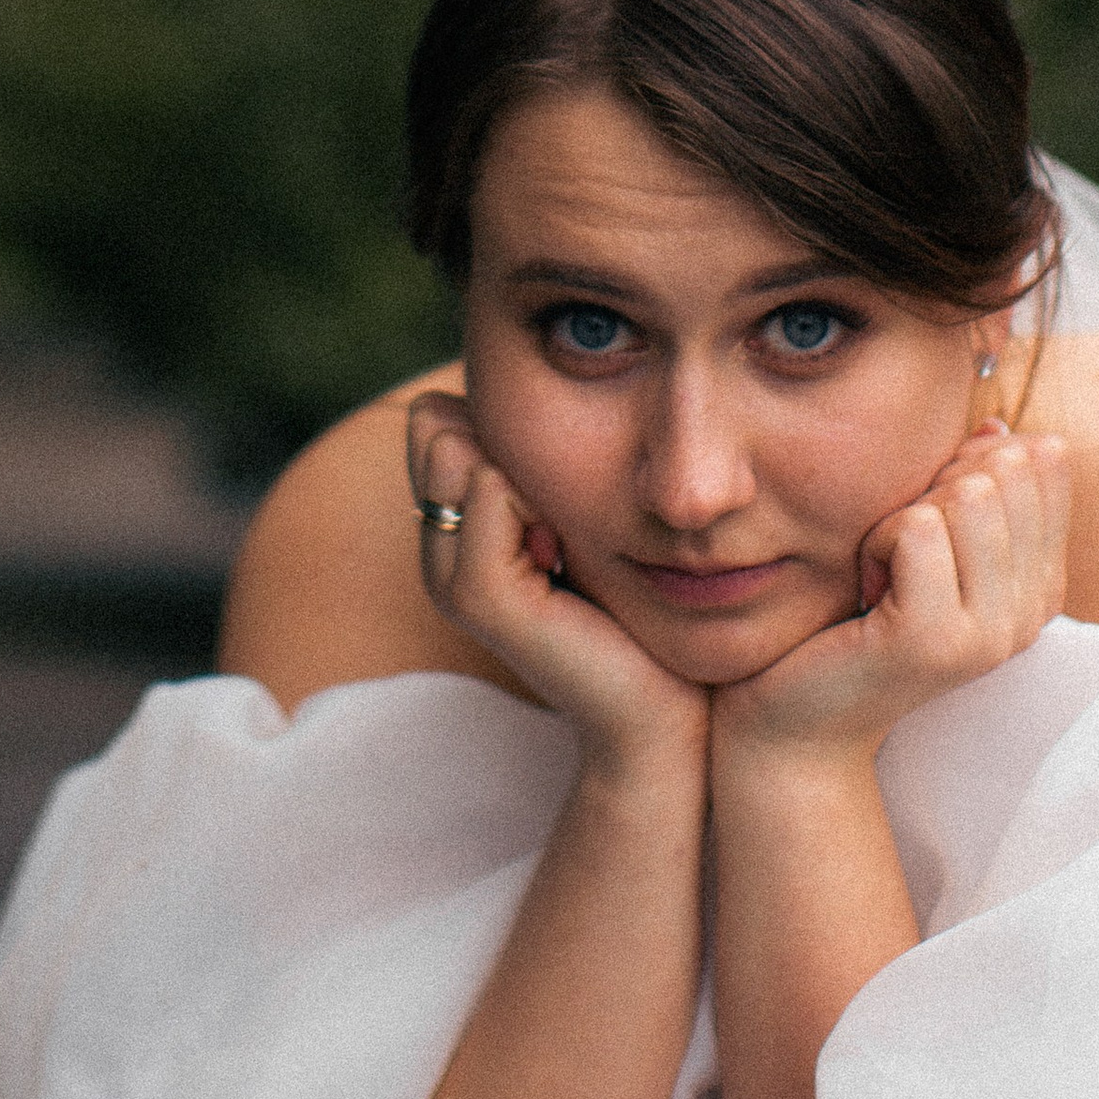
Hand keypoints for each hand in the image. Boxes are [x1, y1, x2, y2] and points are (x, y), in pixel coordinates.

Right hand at [408, 393, 709, 786]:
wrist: (663, 711)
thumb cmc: (639, 611)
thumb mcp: (585, 517)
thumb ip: (546, 461)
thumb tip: (536, 387)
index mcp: (457, 531)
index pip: (435, 417)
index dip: (501, 425)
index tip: (563, 484)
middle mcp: (439, 551)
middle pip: (436, 425)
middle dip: (511, 440)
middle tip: (565, 515)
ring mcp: (452, 576)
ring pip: (459, 448)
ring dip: (530, 469)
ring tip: (567, 537)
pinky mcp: (483, 596)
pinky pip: (489, 488)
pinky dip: (537, 497)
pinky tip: (567, 550)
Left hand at [713, 420, 1069, 772]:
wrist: (800, 722)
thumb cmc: (854, 620)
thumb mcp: (925, 545)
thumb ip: (970, 488)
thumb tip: (999, 429)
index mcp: (1041, 585)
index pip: (1045, 462)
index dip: (973, 459)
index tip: (929, 518)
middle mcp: (1031, 613)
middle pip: (1005, 470)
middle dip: (936, 486)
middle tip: (899, 551)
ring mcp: (988, 632)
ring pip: (965, 494)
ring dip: (902, 516)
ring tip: (881, 573)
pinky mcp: (934, 639)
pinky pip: (916, 527)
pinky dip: (874, 542)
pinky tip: (863, 590)